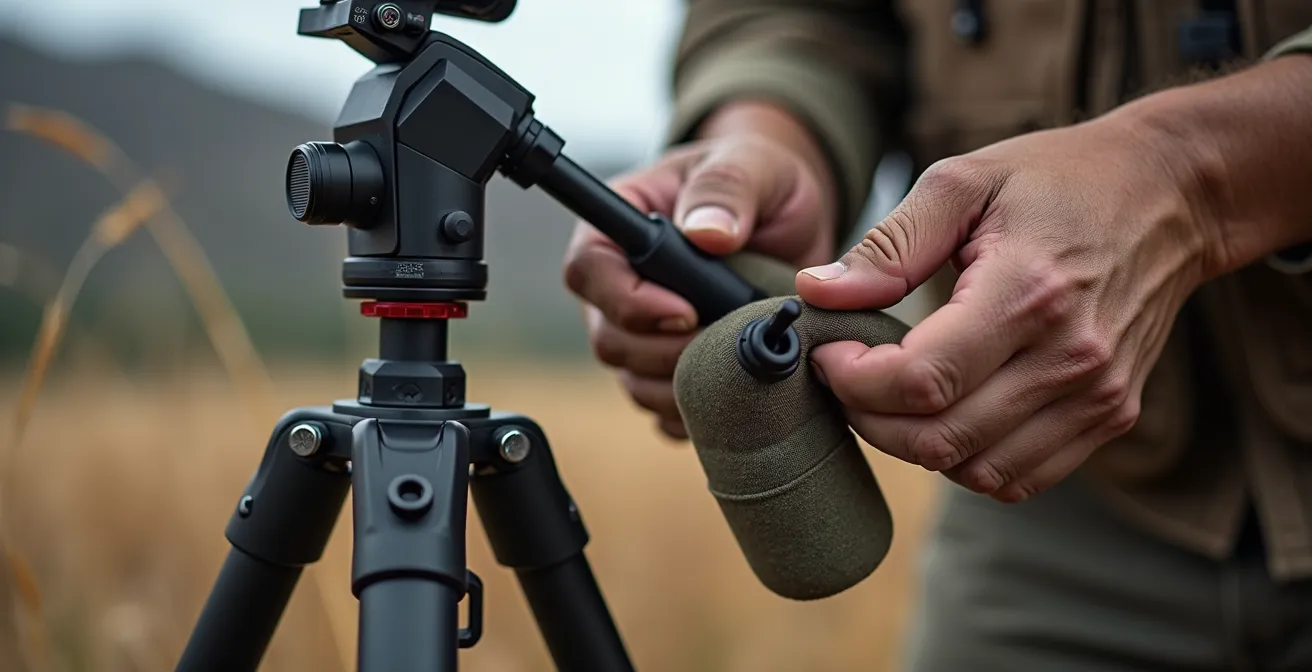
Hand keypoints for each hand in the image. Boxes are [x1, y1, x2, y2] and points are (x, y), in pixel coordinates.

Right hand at [563, 102, 837, 438]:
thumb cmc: (757, 179)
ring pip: (634, 381)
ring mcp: (640, 333)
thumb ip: (727, 189)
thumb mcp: (751, 165)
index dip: (628, 301)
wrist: (789, 218)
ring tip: (743, 364)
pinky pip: (665, 411)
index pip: (588, 270)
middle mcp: (618, 285)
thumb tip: (708, 233)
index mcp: (618, 228)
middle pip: (609, 338)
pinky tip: (739, 394)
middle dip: (666, 352)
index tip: (686, 312)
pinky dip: (699, 413)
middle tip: (728, 341)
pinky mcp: (669, 369)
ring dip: (685, 386)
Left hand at [797, 115, 1224, 501]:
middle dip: (870, 418)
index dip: (855, 381)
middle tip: (847, 377)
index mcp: (1028, 292)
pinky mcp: (1110, 415)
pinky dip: (967, 460)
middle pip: (941, 438)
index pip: (921, 380)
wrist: (1172, 196)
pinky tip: (947, 412)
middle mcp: (1070, 357)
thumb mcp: (963, 182)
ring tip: (891, 395)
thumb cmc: (1057, 179)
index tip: (828, 352)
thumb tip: (816, 293)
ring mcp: (1097, 395)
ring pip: (976, 470)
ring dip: (914, 445)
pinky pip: (1020, 476)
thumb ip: (888, 245)